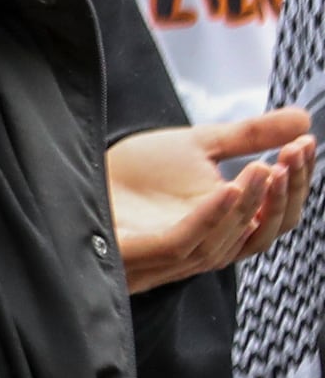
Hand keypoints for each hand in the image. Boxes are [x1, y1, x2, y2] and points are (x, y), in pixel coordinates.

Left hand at [109, 112, 314, 291]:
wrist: (74, 173)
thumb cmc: (134, 170)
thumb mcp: (198, 145)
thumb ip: (249, 136)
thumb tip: (304, 120)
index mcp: (225, 228)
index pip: (276, 218)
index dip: (295, 185)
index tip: (305, 146)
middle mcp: (205, 247)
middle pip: (262, 233)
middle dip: (283, 193)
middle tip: (293, 154)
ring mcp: (172, 256)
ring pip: (229, 240)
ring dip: (252, 202)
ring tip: (265, 166)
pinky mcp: (140, 254)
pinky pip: (185, 242)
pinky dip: (210, 217)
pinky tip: (228, 188)